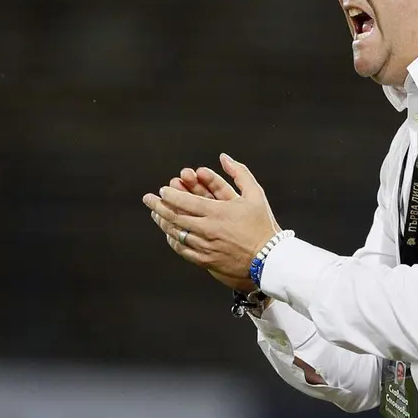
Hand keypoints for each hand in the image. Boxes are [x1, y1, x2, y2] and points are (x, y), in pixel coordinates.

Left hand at [159, 167, 255, 291]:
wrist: (268, 258)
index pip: (185, 202)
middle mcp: (208, 229)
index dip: (170, 195)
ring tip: (155, 214)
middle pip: (175, 216)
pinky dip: (173, 240)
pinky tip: (169, 233)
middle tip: (148, 199)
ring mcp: (205, 246)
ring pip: (176, 233)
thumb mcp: (255, 194)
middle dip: (158, 206)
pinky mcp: (206, 260)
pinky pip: (183, 249)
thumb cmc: (262, 224)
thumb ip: (239, 173)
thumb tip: (224, 158)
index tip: (163, 189)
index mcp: (217, 212)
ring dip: (163, 222)